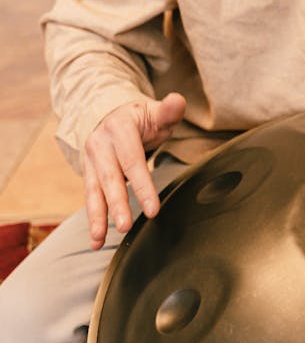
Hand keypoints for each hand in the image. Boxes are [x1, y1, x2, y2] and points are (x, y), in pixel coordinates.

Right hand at [83, 92, 185, 249]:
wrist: (107, 114)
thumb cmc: (139, 118)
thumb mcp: (154, 112)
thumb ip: (168, 111)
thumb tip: (178, 101)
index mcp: (119, 129)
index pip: (132, 161)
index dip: (142, 186)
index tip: (153, 210)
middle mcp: (100, 145)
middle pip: (109, 179)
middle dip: (116, 204)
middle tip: (125, 227)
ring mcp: (91, 162)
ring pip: (93, 192)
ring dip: (97, 217)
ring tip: (99, 239)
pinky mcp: (88, 175)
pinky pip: (90, 199)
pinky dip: (92, 221)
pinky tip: (96, 241)